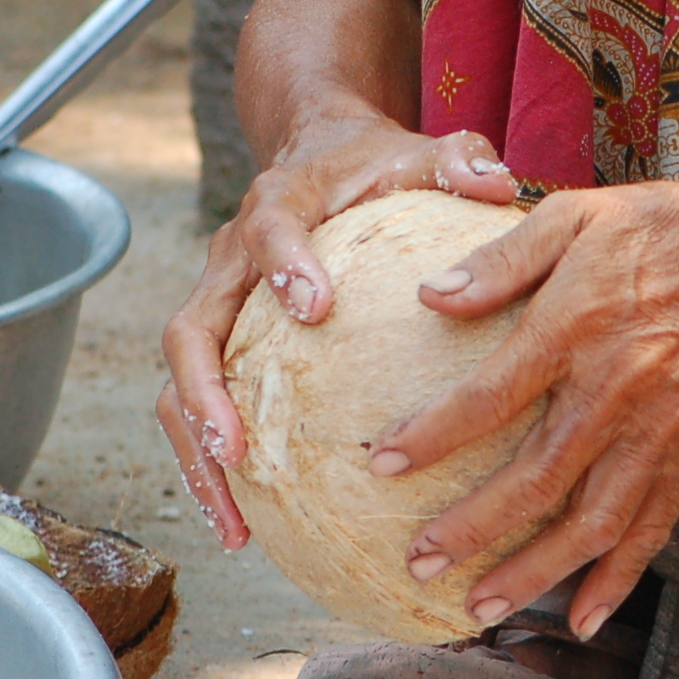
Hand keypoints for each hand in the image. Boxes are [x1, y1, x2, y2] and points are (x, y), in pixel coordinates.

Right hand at [154, 110, 516, 547]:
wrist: (319, 154)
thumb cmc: (377, 167)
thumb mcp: (422, 152)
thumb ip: (460, 160)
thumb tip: (499, 183)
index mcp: (277, 205)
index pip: (267, 230)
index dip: (283, 267)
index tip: (315, 308)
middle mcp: (228, 258)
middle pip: (190, 328)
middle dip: (203, 393)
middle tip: (236, 450)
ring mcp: (217, 304)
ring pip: (180, 382)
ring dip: (197, 451)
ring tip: (235, 521)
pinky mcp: (221, 342)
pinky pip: (196, 409)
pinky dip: (210, 468)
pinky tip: (245, 525)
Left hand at [370, 169, 678, 636]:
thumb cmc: (657, 229)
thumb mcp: (576, 215)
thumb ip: (502, 259)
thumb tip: (429, 296)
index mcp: (580, 325)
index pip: (493, 394)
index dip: (434, 434)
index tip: (382, 465)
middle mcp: (620, 389)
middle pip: (539, 478)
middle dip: (474, 529)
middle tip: (417, 560)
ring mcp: (662, 430)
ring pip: (594, 521)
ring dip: (534, 571)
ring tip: (477, 606)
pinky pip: (653, 528)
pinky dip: (617, 579)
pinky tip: (580, 616)